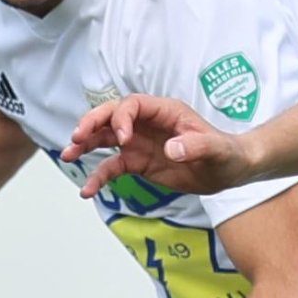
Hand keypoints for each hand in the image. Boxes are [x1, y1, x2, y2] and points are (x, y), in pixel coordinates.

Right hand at [64, 93, 255, 200]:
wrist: (230, 171)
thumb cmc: (226, 153)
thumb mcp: (217, 150)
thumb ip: (197, 146)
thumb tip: (172, 150)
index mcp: (165, 111)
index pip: (133, 105)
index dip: (122, 118)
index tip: (122, 139)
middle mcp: (148, 124)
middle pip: (112, 116)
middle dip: (93, 123)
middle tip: (77, 137)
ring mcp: (140, 142)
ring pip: (105, 138)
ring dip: (86, 145)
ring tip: (68, 155)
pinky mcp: (138, 163)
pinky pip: (113, 167)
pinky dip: (98, 177)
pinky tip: (86, 191)